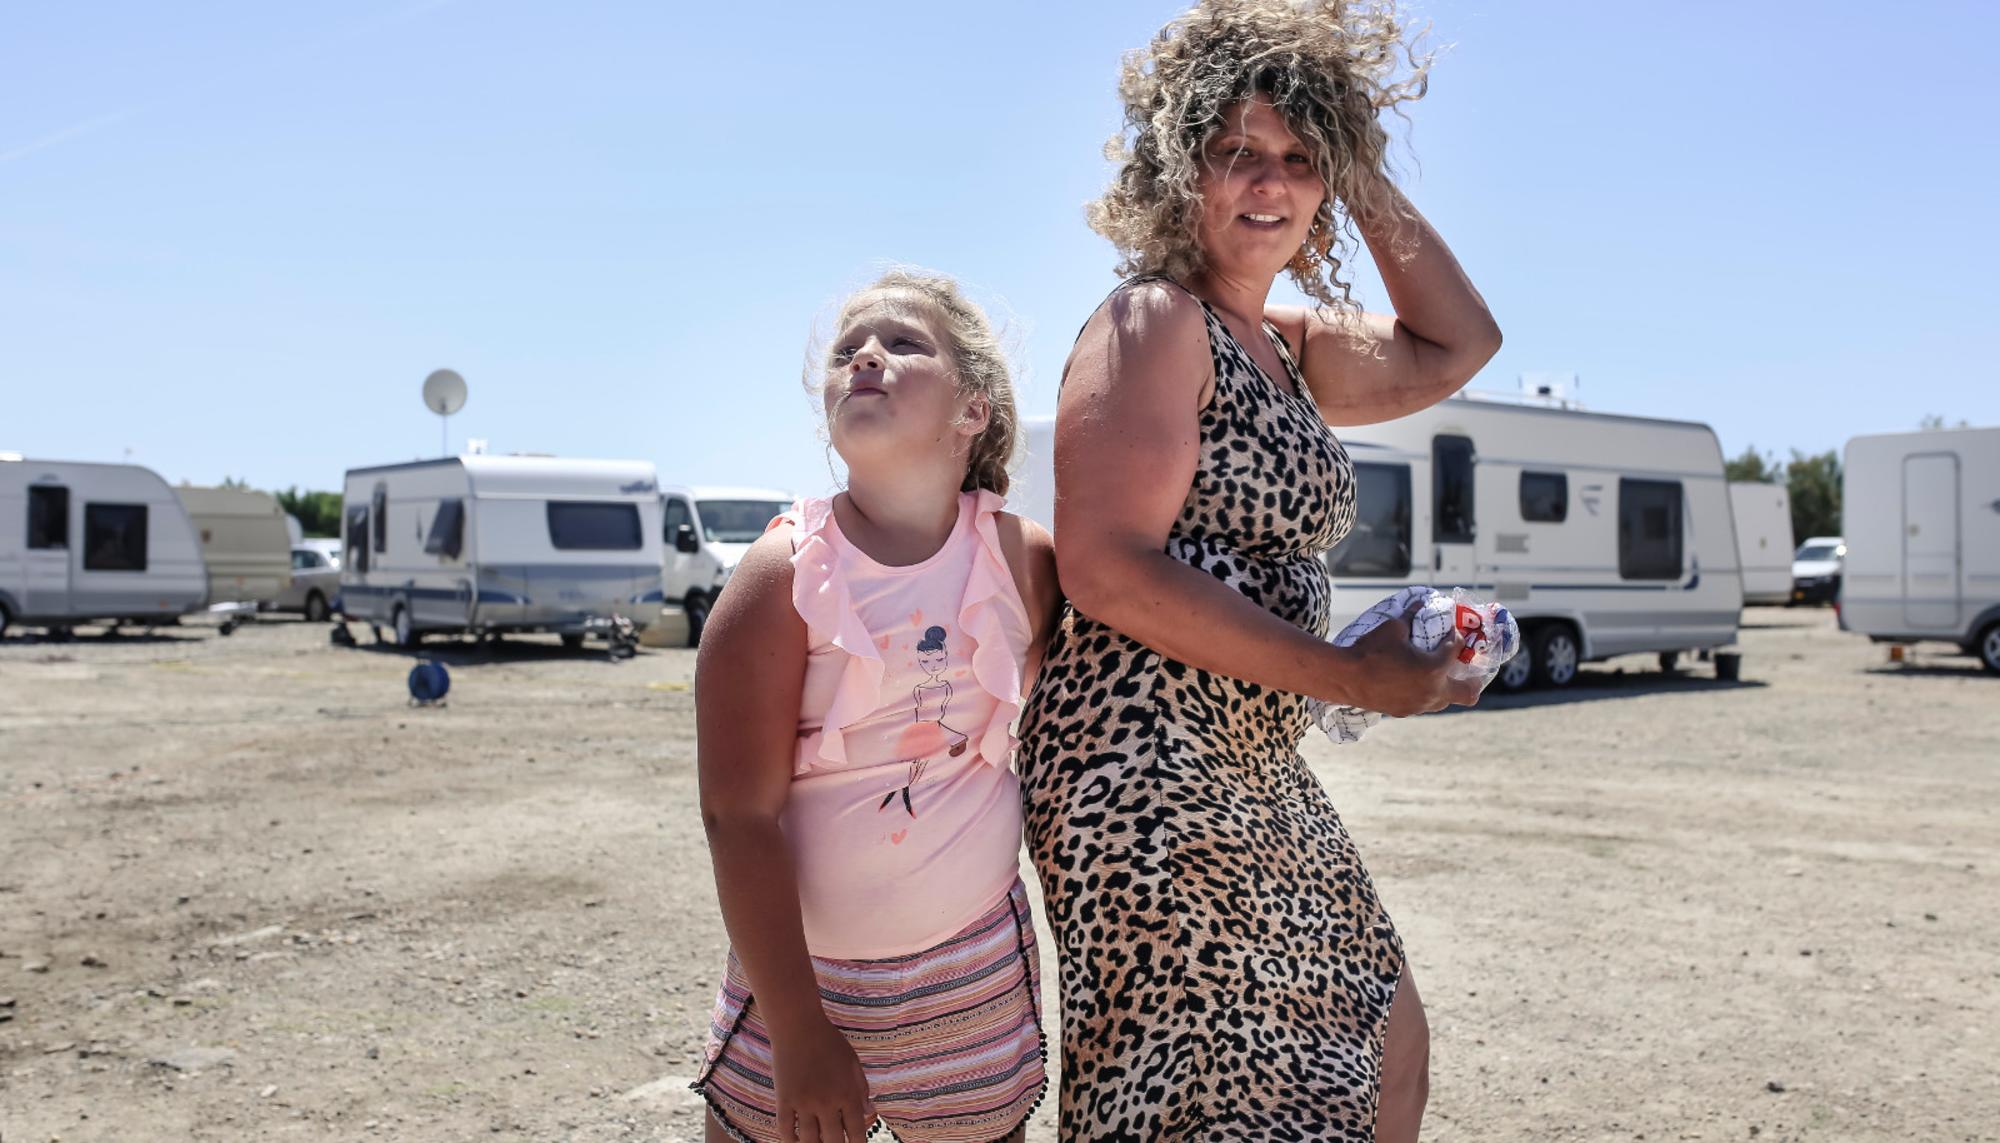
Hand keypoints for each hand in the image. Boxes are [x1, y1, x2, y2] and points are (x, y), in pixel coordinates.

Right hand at [771, 1016, 873, 1142]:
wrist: (798, 1026)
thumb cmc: (829, 1041)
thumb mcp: (853, 1062)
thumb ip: (862, 1089)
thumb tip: (869, 1113)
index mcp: (847, 1093)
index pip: (857, 1132)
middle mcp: (826, 1102)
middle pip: (833, 1142)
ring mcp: (803, 1103)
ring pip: (809, 1141)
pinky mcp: (784, 1100)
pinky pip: (785, 1130)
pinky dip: (791, 1142)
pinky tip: (797, 1142)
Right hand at [1331, 601, 1482, 715]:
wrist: (1346, 678)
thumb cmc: (1371, 651)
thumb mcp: (1393, 627)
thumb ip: (1411, 615)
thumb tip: (1420, 602)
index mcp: (1435, 668)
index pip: (1456, 649)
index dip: (1456, 637)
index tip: (1452, 632)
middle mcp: (1433, 691)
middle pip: (1468, 693)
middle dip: (1475, 681)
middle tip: (1472, 670)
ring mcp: (1419, 704)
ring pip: (1445, 700)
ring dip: (1447, 687)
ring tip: (1441, 676)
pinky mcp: (1405, 711)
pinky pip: (1424, 704)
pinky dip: (1425, 693)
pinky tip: (1414, 683)